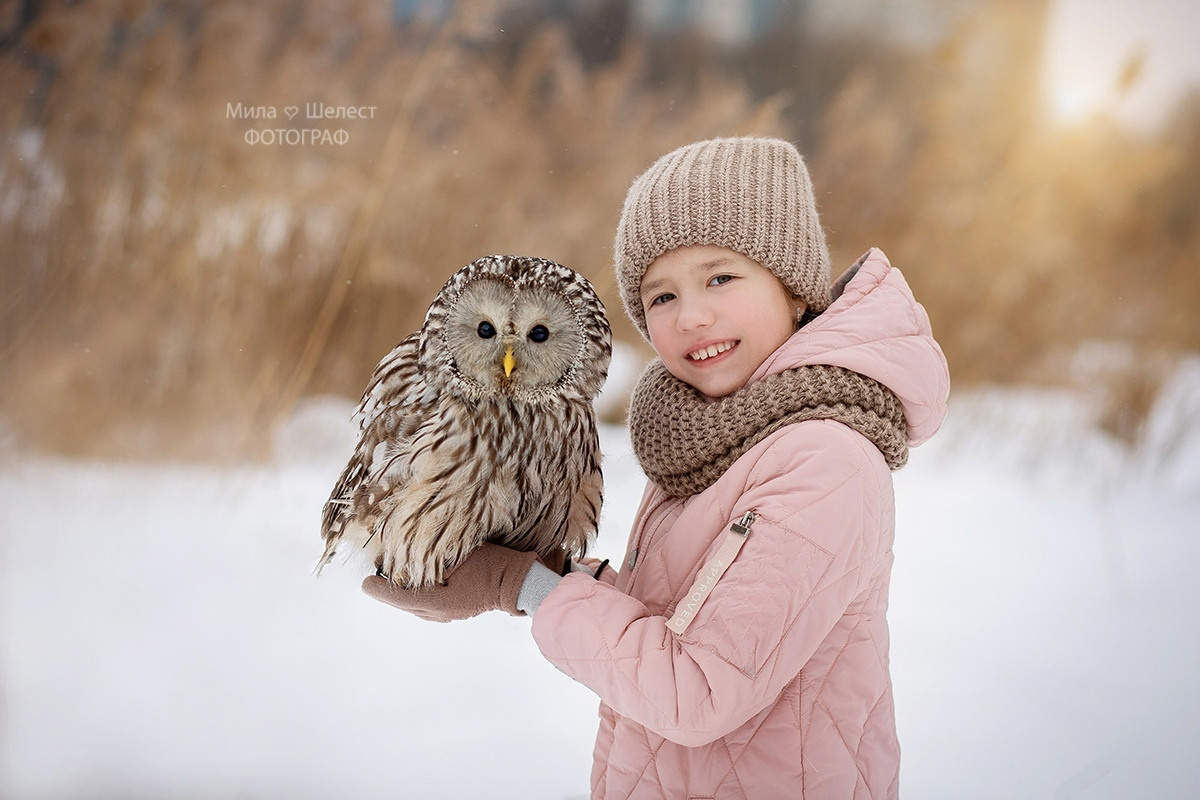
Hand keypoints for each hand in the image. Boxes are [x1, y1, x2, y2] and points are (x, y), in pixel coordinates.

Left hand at [362, 543, 538, 621]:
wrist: (519, 582)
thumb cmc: (491, 565)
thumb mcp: (460, 554)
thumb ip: (434, 554)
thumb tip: (413, 550)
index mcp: (437, 601)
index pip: (400, 597)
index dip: (380, 589)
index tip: (366, 582)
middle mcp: (440, 611)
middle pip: (406, 604)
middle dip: (390, 592)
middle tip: (376, 579)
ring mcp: (450, 613)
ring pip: (418, 607)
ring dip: (405, 595)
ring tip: (395, 581)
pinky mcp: (458, 609)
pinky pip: (430, 606)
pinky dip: (419, 596)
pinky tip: (421, 586)